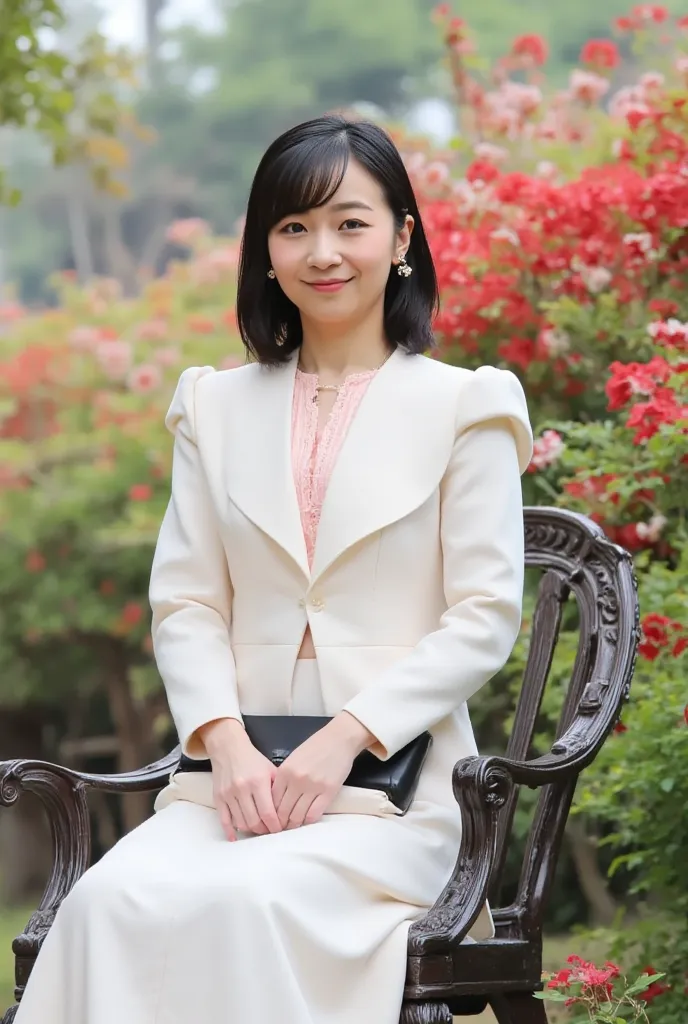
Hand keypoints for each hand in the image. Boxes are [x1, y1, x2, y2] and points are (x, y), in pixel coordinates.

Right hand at [197, 718, 282, 841]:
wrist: (228, 748)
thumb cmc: (252, 759)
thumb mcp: (271, 769)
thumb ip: (278, 789)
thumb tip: (287, 811)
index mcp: (258, 782)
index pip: (268, 813)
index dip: (275, 825)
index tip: (280, 829)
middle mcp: (242, 789)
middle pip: (254, 821)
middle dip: (264, 830)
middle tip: (270, 831)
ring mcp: (228, 794)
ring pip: (241, 823)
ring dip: (251, 830)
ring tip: (258, 829)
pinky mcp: (218, 798)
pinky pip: (224, 820)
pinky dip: (230, 831)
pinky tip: (235, 838)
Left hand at [272, 712, 374, 829]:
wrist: (339, 738)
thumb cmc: (315, 747)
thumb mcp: (293, 759)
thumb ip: (284, 777)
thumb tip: (277, 799)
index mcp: (284, 771)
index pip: (272, 800)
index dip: (271, 813)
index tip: (272, 820)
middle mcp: (296, 780)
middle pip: (283, 810)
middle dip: (280, 823)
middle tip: (281, 828)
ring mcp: (313, 787)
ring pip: (297, 815)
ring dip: (294, 824)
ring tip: (293, 826)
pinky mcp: (328, 792)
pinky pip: (314, 814)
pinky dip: (308, 821)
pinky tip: (307, 820)